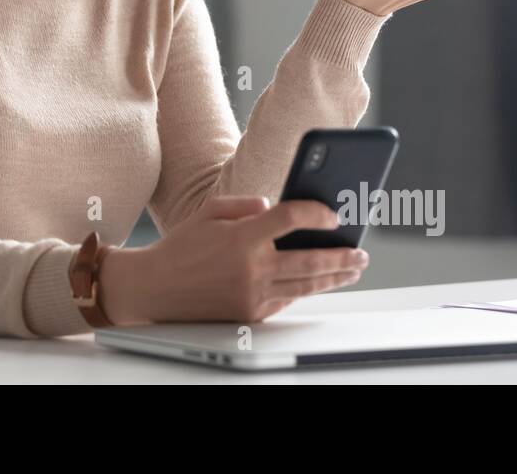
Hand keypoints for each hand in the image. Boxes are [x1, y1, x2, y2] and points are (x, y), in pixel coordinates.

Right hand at [99, 196, 368, 325]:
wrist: (156, 288)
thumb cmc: (182, 247)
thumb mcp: (210, 212)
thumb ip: (245, 204)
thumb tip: (275, 207)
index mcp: (241, 237)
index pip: (290, 219)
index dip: (316, 213)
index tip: (332, 214)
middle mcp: (250, 268)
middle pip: (309, 260)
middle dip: (342, 255)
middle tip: (360, 250)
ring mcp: (252, 294)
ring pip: (306, 285)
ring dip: (335, 277)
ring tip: (353, 268)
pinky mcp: (251, 313)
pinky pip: (288, 300)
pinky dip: (306, 290)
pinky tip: (320, 282)